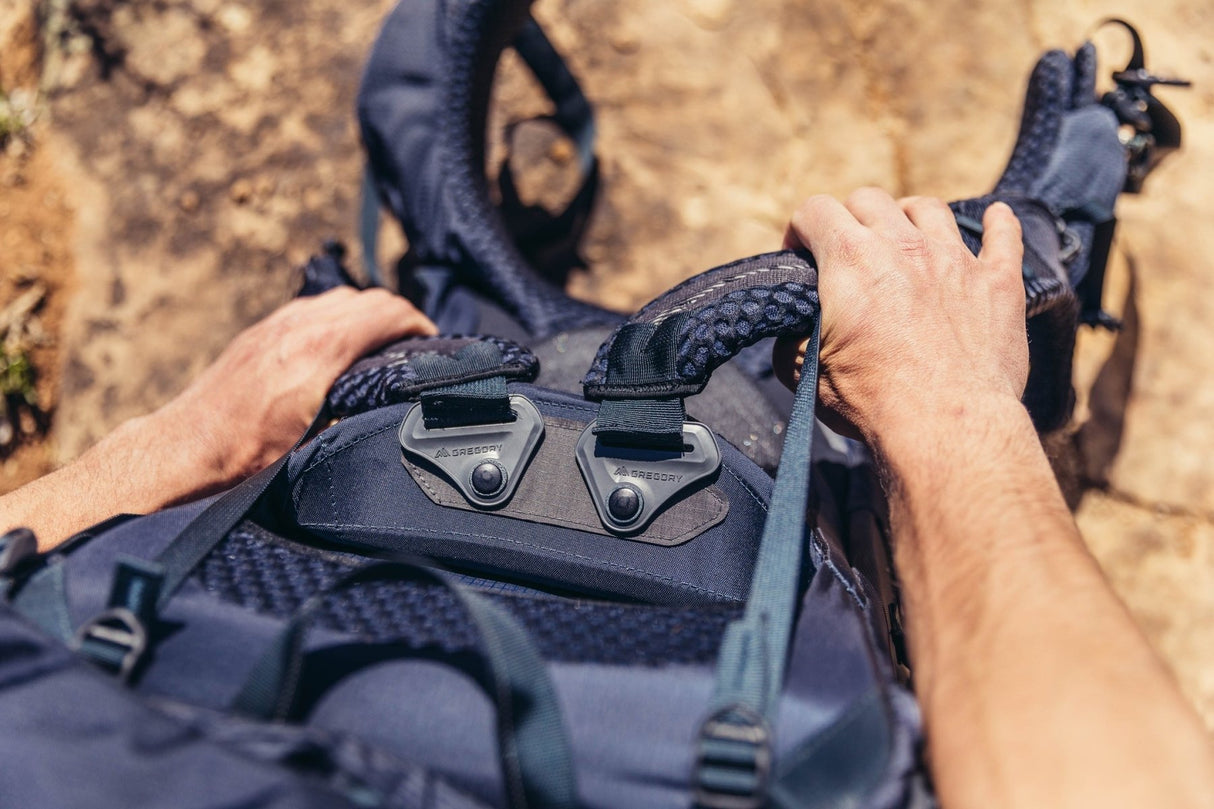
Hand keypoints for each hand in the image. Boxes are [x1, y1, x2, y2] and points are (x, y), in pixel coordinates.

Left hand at [148, 286, 436, 488]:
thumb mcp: (316, 439)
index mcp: (319, 350)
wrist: (187, 447)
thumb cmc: (246, 451)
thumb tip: (386, 399)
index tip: (430, 341)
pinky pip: (313, 307)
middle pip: (368, 298)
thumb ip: (355, 405)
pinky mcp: (262, 331)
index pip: (386, 312)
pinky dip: (339, 316)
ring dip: (368, 312)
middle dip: (399, 315)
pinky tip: (341, 343)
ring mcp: (277, 324)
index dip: (417, 323)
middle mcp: (299, 326)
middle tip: (415, 341)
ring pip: (341, 298)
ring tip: (383, 340)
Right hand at [772, 189, 1027, 442]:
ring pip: (929, 209)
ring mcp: (954, 259)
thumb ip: (793, 342)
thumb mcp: (806, 374)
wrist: (945, 425)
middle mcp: (902, 246)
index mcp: (850, 260)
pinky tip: (996, 218)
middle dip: (851, 217)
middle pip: (870, 200)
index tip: (800, 254)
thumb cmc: (873, 401)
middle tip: (848, 249)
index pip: (815, 210)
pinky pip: (1003, 236)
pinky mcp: (997, 283)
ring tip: (906, 236)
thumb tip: (795, 335)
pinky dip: (998, 224)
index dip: (799, 229)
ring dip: (910, 216)